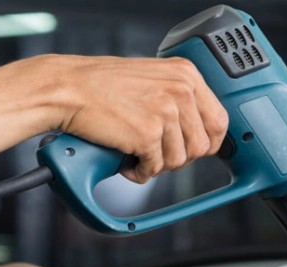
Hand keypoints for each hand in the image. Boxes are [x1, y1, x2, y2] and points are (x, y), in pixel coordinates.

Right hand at [31, 54, 227, 183]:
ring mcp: (165, 112)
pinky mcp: (147, 134)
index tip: (194, 150)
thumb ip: (179, 99)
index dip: (209, 143)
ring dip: (157, 165)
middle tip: (156, 153)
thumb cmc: (102, 85)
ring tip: (136, 154)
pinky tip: (126, 161)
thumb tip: (200, 133)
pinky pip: (154, 169)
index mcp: (187, 75)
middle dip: (179, 157)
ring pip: (179, 161)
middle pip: (202, 146)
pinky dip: (139, 172)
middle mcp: (181, 91)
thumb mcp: (154, 79)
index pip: (219, 121)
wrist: (67, 88)